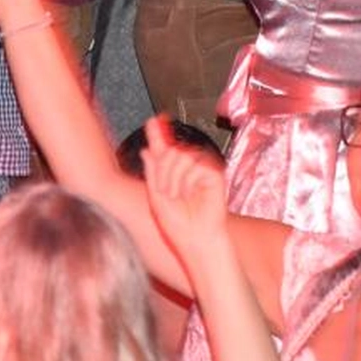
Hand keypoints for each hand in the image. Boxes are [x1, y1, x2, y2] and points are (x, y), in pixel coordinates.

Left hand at [142, 116, 228, 262]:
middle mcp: (187, 169)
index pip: (164, 148)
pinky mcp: (214, 174)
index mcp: (172, 174)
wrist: (196, 240)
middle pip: (170, 150)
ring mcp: (201, 170)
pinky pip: (196, 163)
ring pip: (181, 154)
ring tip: (178, 196)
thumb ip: (152, 171)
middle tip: (167, 193)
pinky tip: (191, 193)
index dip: (158, 134)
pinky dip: (189, 179)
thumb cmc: (179, 226)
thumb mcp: (156, 197)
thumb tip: (146, 149)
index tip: (152, 121)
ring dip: (174, 177)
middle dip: (163, 172)